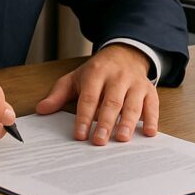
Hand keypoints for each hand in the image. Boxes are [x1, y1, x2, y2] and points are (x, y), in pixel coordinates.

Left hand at [35, 43, 157, 145]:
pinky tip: (149, 132)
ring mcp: (135, 83)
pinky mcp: (149, 90)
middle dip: (105, 122)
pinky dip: (152, 119)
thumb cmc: (98, 71)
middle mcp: (117, 77)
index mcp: (96, 73)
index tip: (80, 134)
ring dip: (128, 122)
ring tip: (122, 138)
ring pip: (132, 104)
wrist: (124, 54)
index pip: (89, 97)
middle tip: (99, 140)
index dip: (84, 116)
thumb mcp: (76, 78)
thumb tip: (41, 109)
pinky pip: (152, 104)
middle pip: (111, 101)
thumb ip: (59, 94)